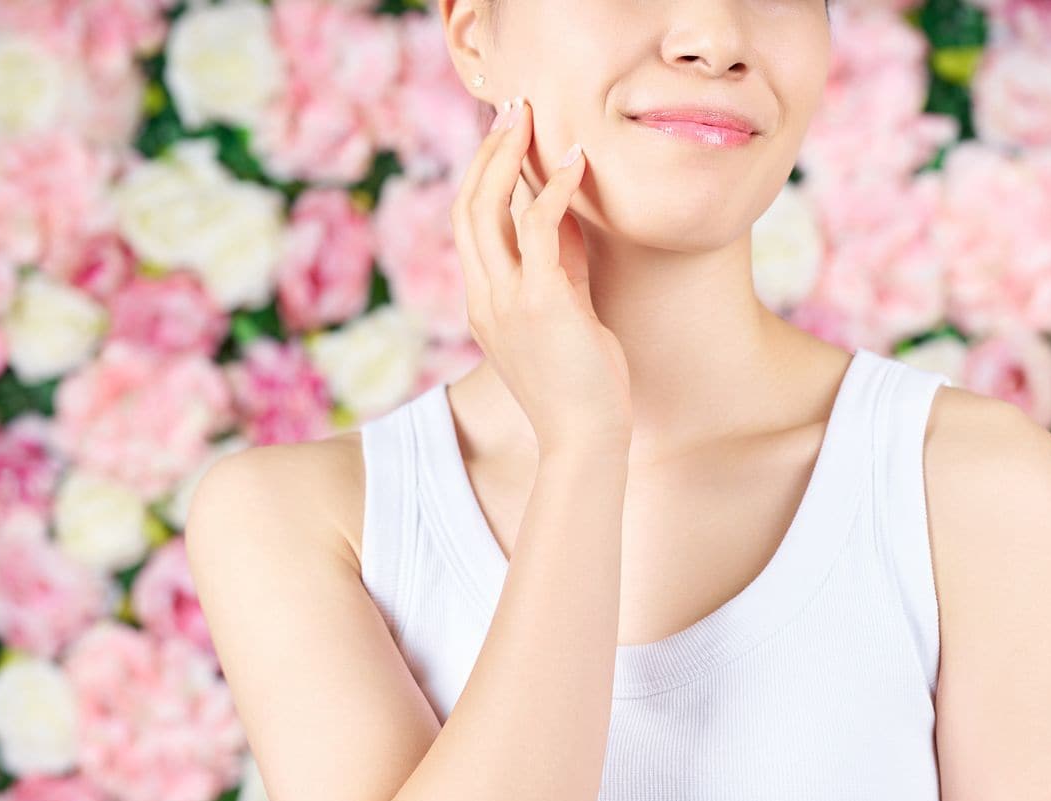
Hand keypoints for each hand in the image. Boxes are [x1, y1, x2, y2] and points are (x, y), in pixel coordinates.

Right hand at [450, 97, 631, 452]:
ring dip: (507, 156)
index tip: (503, 137)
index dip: (481, 175)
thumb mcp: (565, 316)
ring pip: (486, 210)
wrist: (584, 440)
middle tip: (511, 109)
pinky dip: (552, 190)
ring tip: (528, 116)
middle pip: (466, 208)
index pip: (469, 226)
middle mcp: (484, 298)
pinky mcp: (541, 303)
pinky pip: (539, 230)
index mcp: (483, 303)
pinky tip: (573, 163)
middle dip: (486, 152)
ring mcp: (506, 301)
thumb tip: (565, 218)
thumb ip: (559, 268)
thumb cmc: (581, 387)